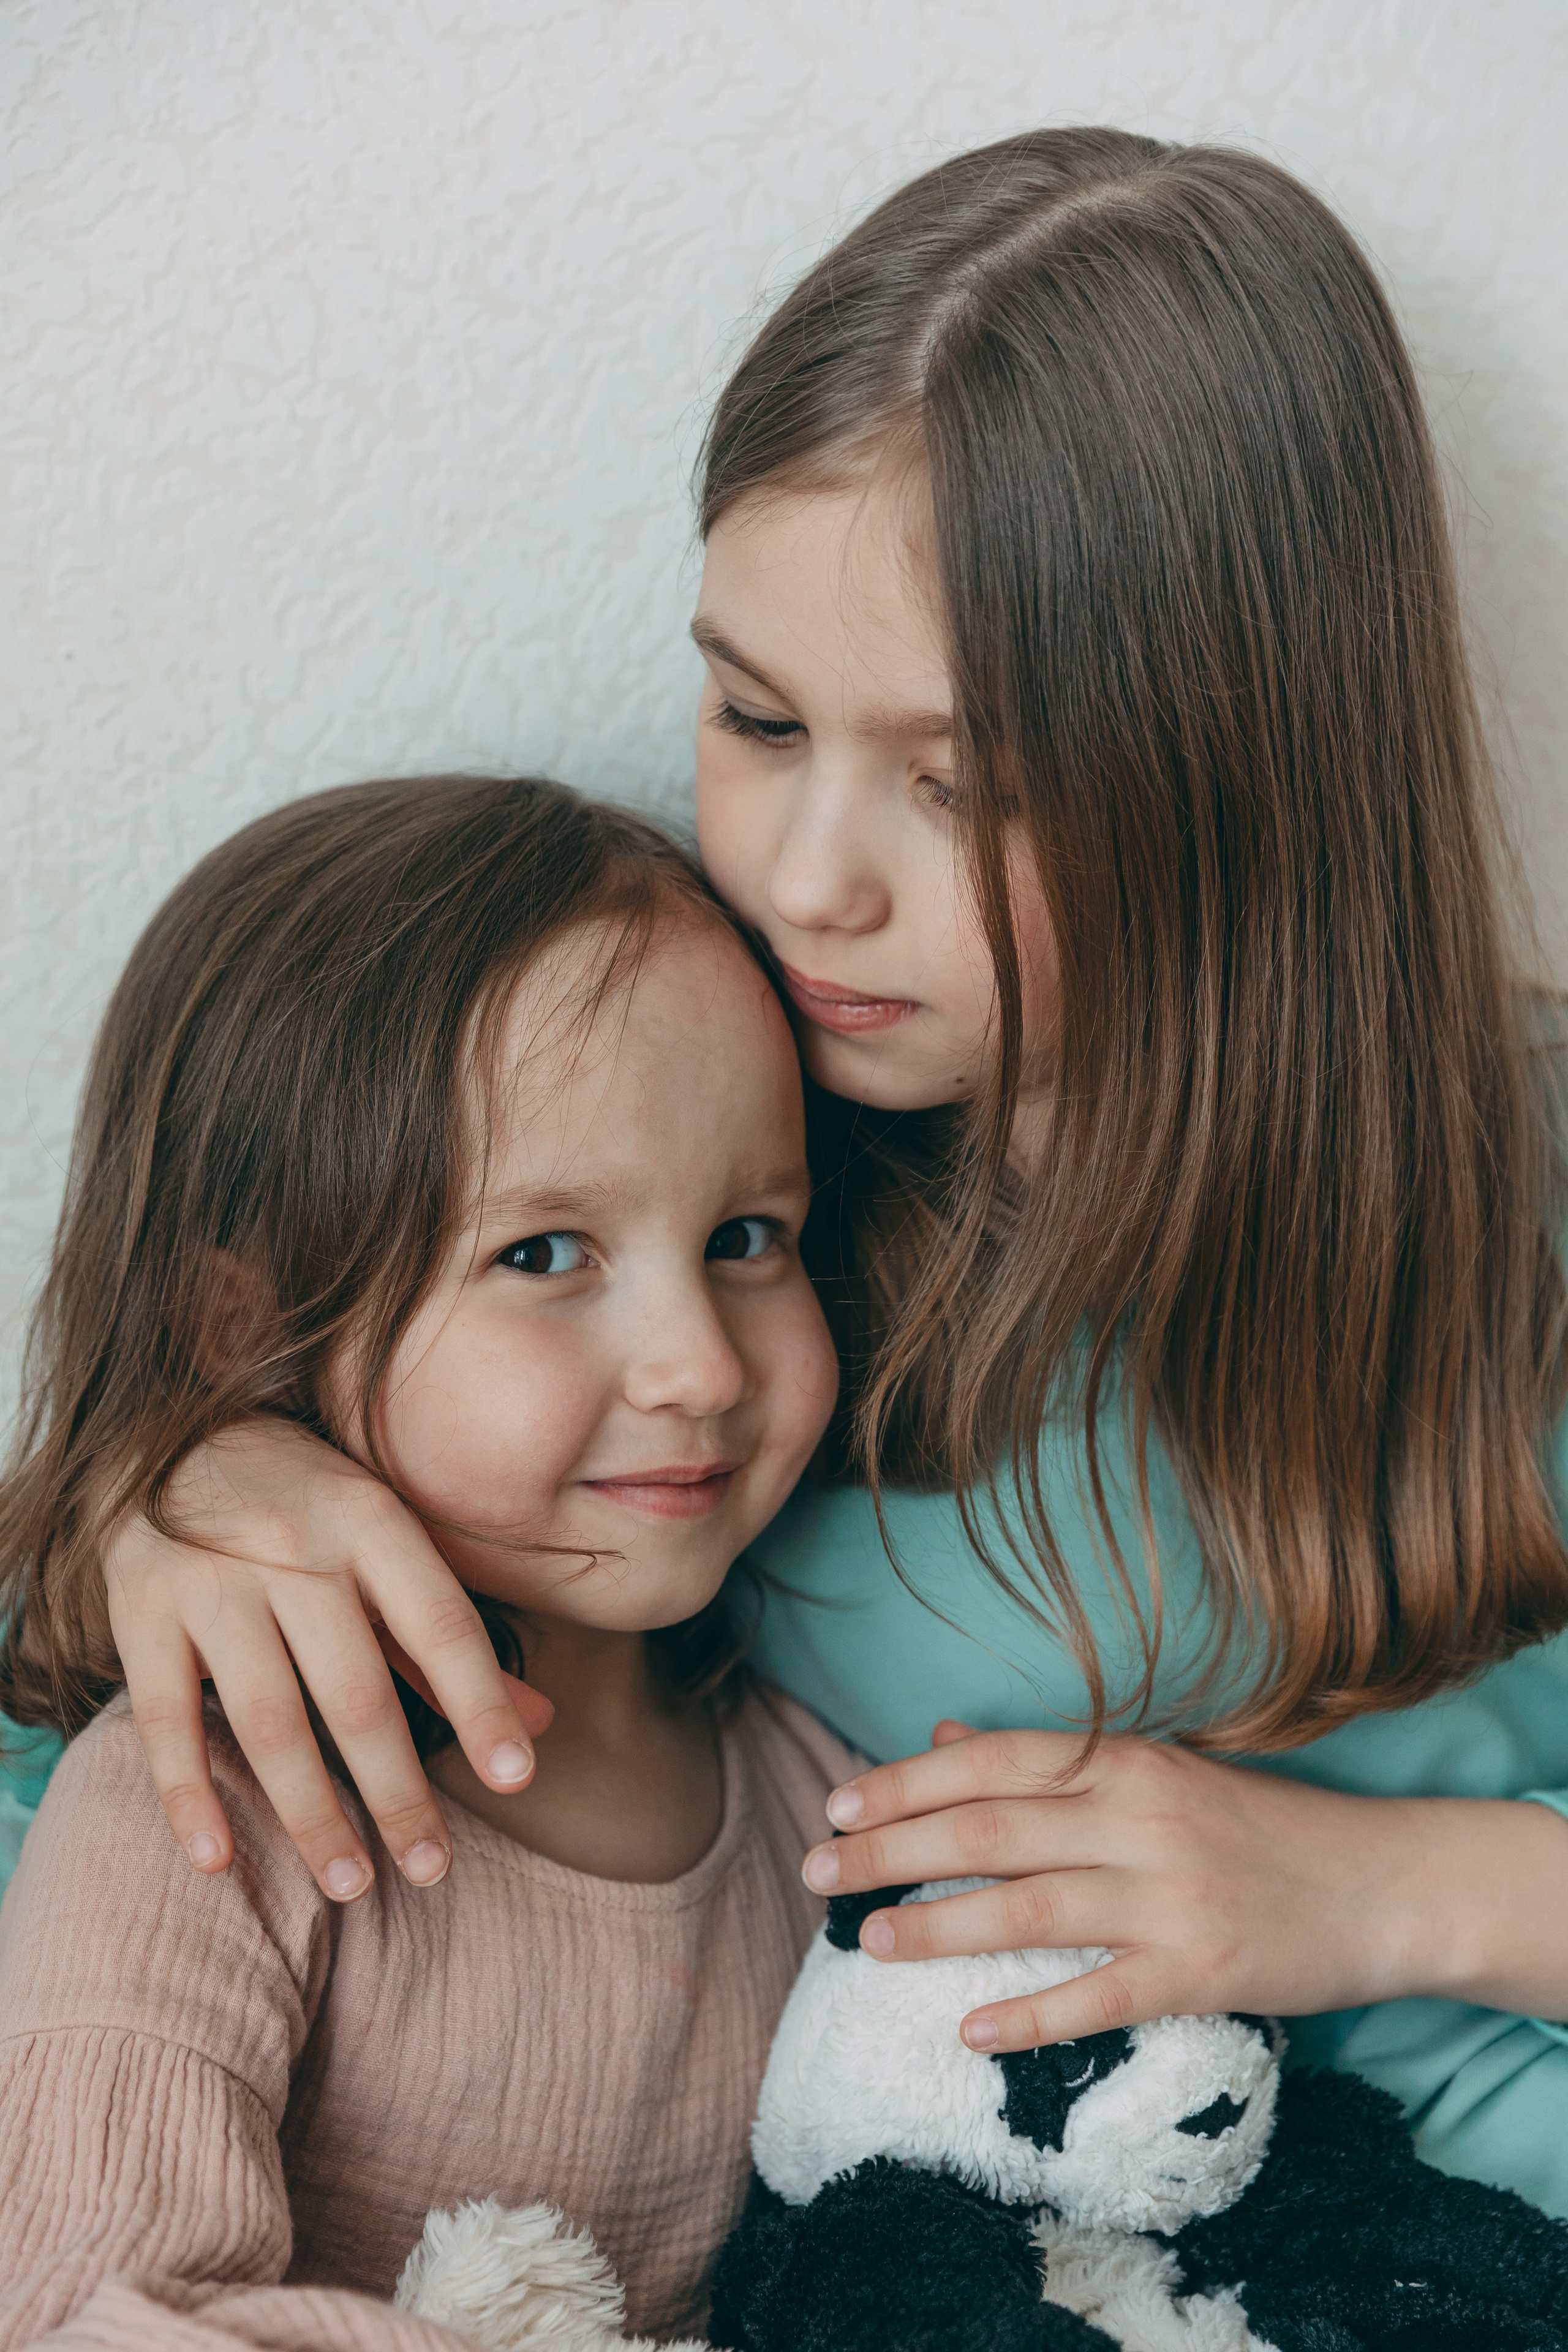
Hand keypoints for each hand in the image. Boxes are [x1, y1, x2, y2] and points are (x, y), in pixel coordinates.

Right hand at [104, 1418, 552, 1900]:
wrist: (167, 1429)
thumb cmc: (304, 1502)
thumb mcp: (385, 1544)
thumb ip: (446, 1641)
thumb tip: (542, 1723)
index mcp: (370, 1521)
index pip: (440, 1624)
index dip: (481, 1703)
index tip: (517, 1778)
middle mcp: (294, 1547)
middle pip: (356, 1692)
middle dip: (398, 1791)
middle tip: (433, 1869)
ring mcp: (211, 1580)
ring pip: (269, 1720)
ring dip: (312, 1814)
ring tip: (352, 1885)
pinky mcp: (138, 1610)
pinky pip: (165, 1720)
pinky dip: (190, 1797)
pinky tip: (220, 1862)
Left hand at [800, 1720, 1530, 2051]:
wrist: (1381, 1886)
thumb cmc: (1257, 1824)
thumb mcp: (1156, 1771)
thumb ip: (1051, 1760)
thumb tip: (946, 1738)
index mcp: (1124, 1762)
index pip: (991, 1763)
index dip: (905, 1782)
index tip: (836, 1803)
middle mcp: (1138, 1819)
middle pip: (989, 1830)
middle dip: (891, 1851)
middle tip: (817, 1872)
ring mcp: (1168, 1897)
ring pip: (1028, 1908)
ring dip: (937, 1927)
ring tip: (867, 1943)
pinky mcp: (1199, 1971)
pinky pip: (1097, 1995)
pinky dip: (1029, 2014)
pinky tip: (968, 2029)